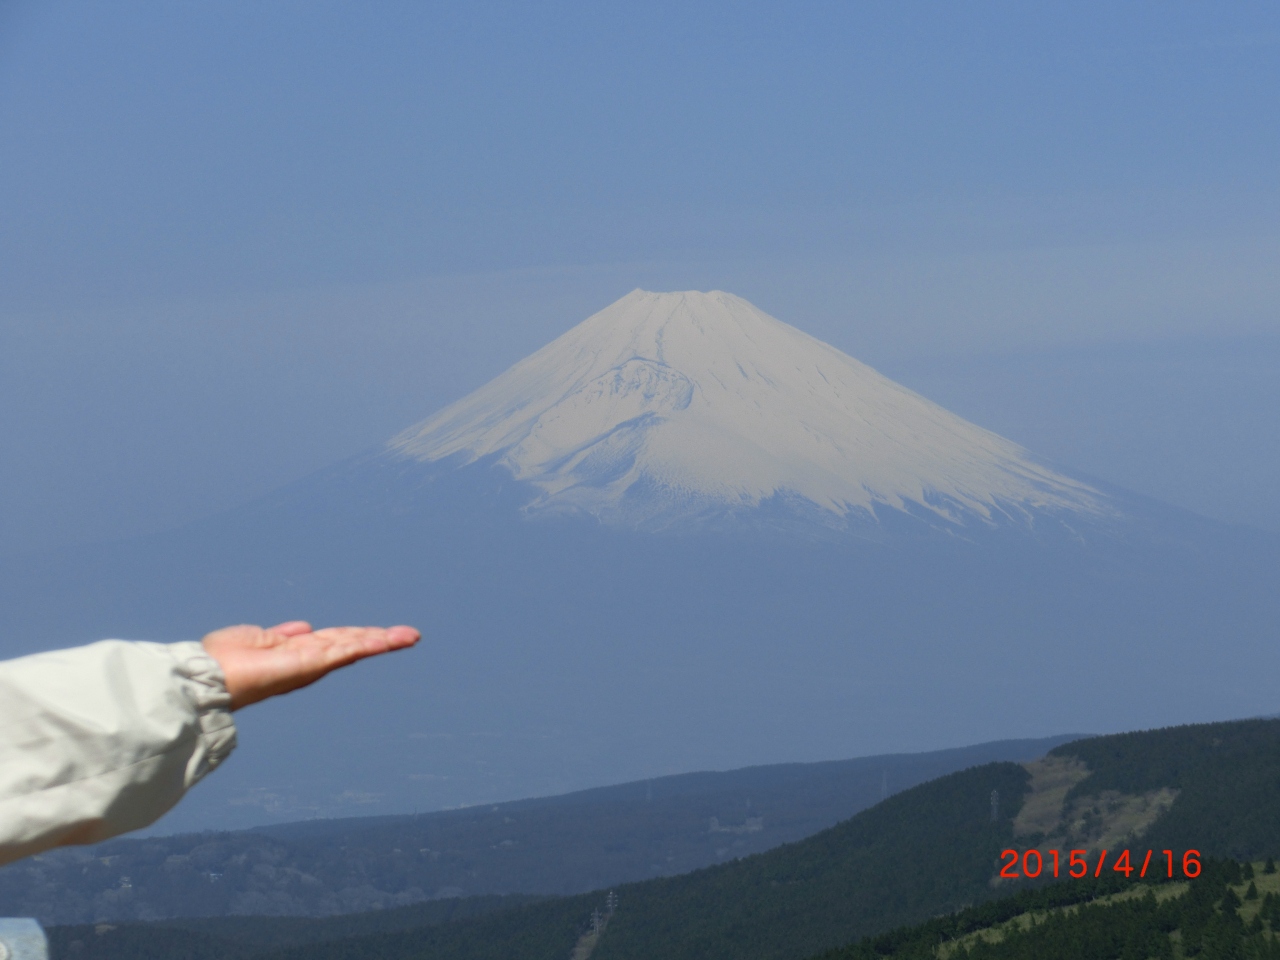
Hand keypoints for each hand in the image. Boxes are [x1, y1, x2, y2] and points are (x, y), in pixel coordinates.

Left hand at [201, 621, 419, 709]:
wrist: (208, 679)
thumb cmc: (223, 660)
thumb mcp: (256, 638)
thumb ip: (281, 634)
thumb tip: (304, 626)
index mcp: (295, 652)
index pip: (334, 641)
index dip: (357, 635)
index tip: (380, 633)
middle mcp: (307, 660)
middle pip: (350, 643)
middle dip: (380, 639)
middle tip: (410, 635)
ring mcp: (311, 664)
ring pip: (354, 647)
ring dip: (383, 641)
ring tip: (410, 636)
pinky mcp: (310, 664)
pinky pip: (344, 651)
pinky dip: (368, 644)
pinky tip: (387, 639)